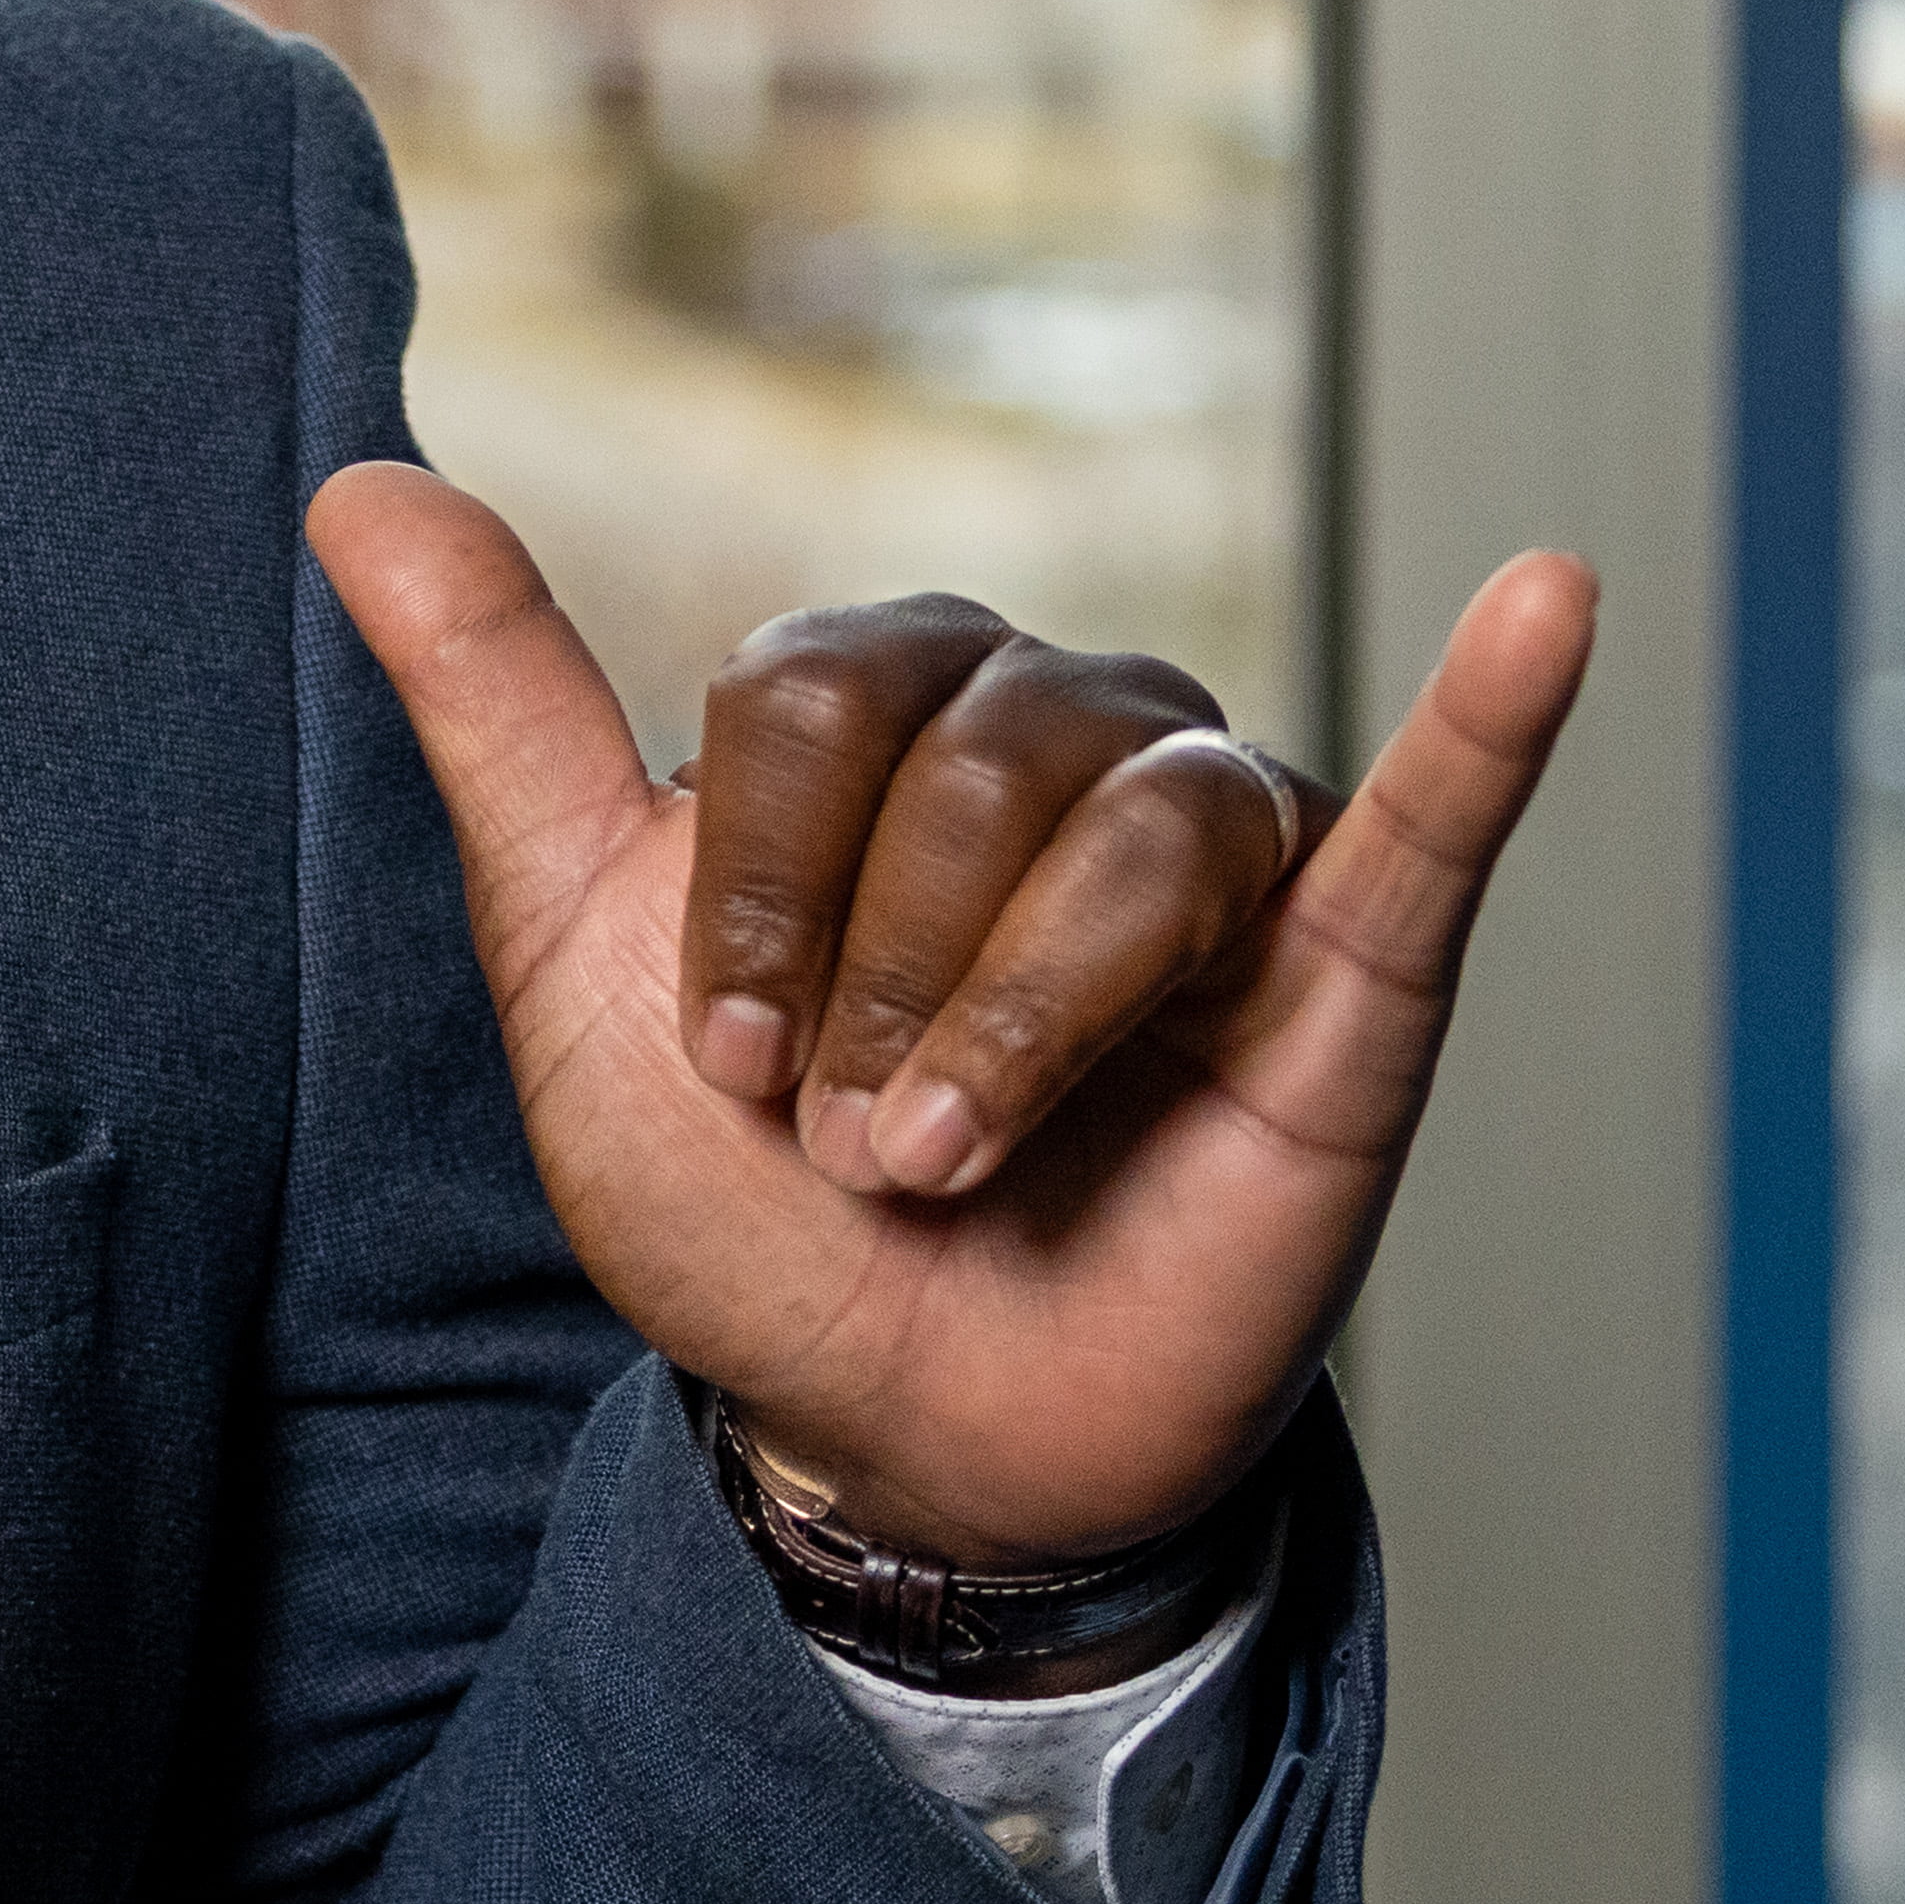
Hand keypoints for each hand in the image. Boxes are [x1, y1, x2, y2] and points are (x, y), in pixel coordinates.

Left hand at [304, 466, 1599, 1582]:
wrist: (893, 1423)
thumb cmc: (744, 1189)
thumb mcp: (571, 953)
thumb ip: (491, 706)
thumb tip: (356, 480)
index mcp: (878, 710)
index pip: (808, 700)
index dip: (754, 896)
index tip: (734, 1066)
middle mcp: (1055, 732)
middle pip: (975, 758)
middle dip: (891, 978)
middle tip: (864, 1144)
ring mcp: (1212, 842)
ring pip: (1134, 831)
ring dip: (1024, 1021)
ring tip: (963, 1159)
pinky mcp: (1350, 971)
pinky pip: (1433, 815)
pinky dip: (1495, 711)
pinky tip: (1548, 599)